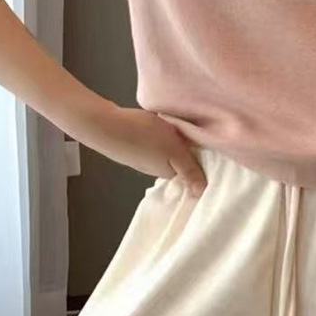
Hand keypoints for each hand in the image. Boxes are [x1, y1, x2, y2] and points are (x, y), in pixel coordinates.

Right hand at [84, 102, 207, 196]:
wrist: (103, 124)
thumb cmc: (141, 135)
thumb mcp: (173, 150)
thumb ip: (189, 169)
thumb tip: (202, 192)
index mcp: (168, 172)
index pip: (192, 170)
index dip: (201, 157)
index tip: (212, 144)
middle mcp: (156, 168)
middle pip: (179, 160)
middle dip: (188, 148)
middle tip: (197, 130)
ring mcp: (142, 157)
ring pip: (166, 150)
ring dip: (173, 140)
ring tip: (179, 124)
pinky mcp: (133, 145)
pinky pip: (154, 142)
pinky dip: (159, 134)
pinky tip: (159, 123)